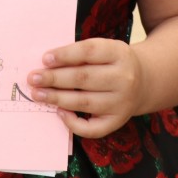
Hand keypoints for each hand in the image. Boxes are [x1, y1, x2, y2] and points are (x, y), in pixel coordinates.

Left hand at [27, 38, 146, 138]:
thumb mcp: (104, 49)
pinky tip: (59, 112)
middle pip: (84, 78)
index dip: (65, 55)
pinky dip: (73, 122)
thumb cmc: (113, 63)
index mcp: (119, 53)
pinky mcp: (118, 121)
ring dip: (57, 98)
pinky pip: (92, 128)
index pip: (89, 52)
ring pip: (84, 102)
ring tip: (37, 94)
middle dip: (54, 78)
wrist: (144, 81)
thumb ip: (80, 54)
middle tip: (33, 78)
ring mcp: (122, 102)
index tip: (44, 59)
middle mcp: (124, 78)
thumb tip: (46, 64)